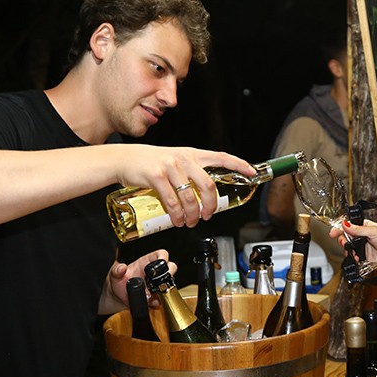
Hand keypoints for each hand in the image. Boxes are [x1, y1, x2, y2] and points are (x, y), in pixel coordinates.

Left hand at [99, 249, 177, 313]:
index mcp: (147, 262)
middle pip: (171, 267)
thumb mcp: (115, 274)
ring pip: (170, 284)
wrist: (118, 296)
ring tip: (150, 294)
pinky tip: (148, 301)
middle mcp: (155, 273)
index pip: (161, 255)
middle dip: (169, 273)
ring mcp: (157, 284)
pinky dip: (157, 301)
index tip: (163, 262)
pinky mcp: (157, 296)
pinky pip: (163, 299)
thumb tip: (121, 268)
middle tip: (159, 280)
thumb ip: (117, 270)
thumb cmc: (119, 281)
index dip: (164, 257)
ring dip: (163, 289)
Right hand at [115, 145, 254, 228]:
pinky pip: (172, 201)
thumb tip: (207, 192)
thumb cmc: (152, 162)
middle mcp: (184, 159)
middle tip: (208, 215)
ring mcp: (170, 167)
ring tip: (190, 222)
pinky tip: (177, 220)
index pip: (221, 157)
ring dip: (192, 214)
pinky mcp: (156, 176)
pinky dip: (176, 215)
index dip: (238, 165)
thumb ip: (192, 171)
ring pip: (190, 197)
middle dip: (211, 205)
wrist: (124, 159)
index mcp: (193, 154)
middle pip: (208, 185)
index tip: (252, 172)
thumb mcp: (176, 160)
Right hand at [329, 219, 376, 271]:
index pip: (349, 224)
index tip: (334, 230)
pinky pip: (353, 258)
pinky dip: (352, 258)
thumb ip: (359, 229)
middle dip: (341, 238)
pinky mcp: (363, 258)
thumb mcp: (375, 232)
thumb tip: (346, 224)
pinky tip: (355, 257)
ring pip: (348, 247)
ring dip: (347, 249)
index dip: (340, 226)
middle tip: (342, 240)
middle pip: (345, 236)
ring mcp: (362, 247)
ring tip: (350, 250)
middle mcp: (362, 236)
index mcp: (365, 226)